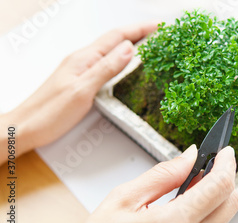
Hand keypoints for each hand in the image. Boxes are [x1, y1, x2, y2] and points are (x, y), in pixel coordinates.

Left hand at [0, 22, 156, 162]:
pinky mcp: (80, 80)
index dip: (139, 30)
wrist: (26, 128)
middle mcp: (82, 60)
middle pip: (114, 41)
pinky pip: (105, 63)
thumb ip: (106, 68)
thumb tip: (129, 49)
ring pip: (110, 52)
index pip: (116, 37)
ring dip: (130, 45)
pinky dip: (120, 60)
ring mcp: (80, 69)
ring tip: (148, 46)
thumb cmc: (50, 112)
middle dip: (137, 34)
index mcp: (84, 58)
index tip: (158, 27)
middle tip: (158, 35)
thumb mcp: (83, 90)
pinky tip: (126, 65)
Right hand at [76, 145, 237, 222]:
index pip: (219, 187)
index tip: (224, 150)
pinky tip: (187, 200)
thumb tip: (190, 155)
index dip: (227, 163)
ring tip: (191, 181)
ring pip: (222, 216)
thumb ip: (162, 175)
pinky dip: (206, 209)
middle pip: (230, 203)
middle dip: (225, 177)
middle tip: (209, 161)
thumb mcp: (123, 200)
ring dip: (215, 194)